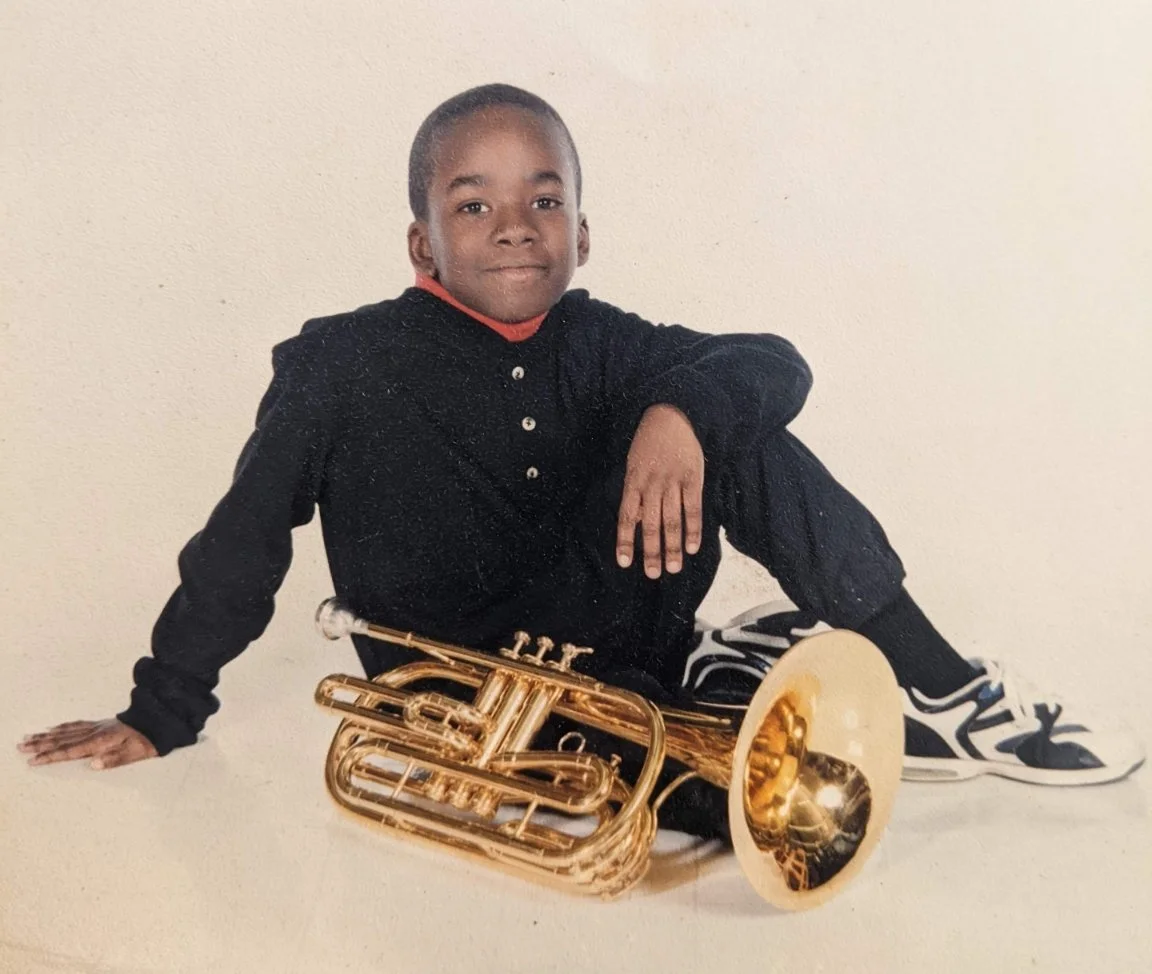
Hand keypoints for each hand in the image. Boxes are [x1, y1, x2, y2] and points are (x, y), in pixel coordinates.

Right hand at [18, 718, 157, 769]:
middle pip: (62, 739)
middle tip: (20, 746)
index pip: (70, 751)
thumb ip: (115, 759)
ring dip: (46, 735)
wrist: (160, 720)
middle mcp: (95, 732)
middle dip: (40, 745)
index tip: (32, 760)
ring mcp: (97, 726)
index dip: (50, 756)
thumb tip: (93, 765)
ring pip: (66, 731)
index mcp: (101, 741)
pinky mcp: (102, 723)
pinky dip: (62, 727)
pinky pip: (76, 725)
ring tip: (28, 737)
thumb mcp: (136, 753)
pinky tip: (53, 728)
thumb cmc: (149, 740)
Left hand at [616, 403, 704, 578]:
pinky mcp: (692, 478)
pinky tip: (692, 547)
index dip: (625, 541)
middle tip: (652, 574)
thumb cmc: (649, 443)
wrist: (671, 415)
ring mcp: (673, 482)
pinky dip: (693, 529)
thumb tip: (634, 523)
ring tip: (673, 568)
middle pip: (650, 524)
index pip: (626, 517)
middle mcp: (652, 485)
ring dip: (672, 547)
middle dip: (651, 552)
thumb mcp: (633, 465)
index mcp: (634, 481)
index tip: (625, 563)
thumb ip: (634, 494)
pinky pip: (692, 508)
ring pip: (671, 520)